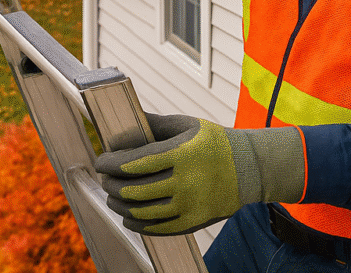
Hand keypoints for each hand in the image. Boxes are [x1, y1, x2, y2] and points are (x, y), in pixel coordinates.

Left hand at [94, 113, 304, 235]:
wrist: (250, 168)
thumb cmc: (214, 142)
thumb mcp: (187, 125)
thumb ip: (155, 124)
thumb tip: (123, 122)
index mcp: (180, 153)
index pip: (134, 162)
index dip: (110, 164)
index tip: (100, 162)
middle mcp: (184, 181)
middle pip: (133, 190)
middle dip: (111, 185)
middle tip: (104, 180)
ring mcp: (189, 204)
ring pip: (142, 212)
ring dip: (119, 206)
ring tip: (112, 198)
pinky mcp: (194, 221)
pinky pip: (158, 228)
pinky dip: (137, 224)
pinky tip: (128, 217)